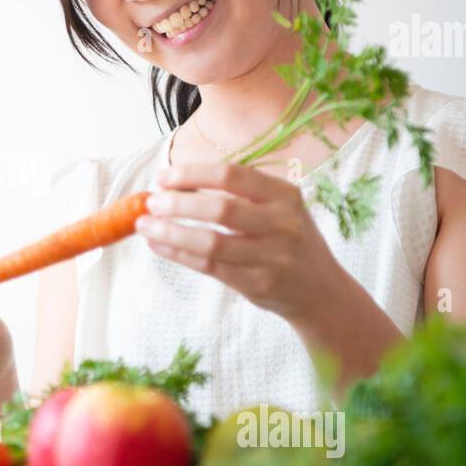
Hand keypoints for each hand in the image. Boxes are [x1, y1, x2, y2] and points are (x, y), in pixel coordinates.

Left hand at [135, 161, 348, 326]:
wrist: (321, 291)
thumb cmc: (289, 240)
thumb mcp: (278, 208)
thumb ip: (238, 195)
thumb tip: (175, 185)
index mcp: (284, 194)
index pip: (231, 176)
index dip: (192, 174)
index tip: (163, 177)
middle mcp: (283, 223)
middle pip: (220, 209)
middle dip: (178, 204)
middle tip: (151, 203)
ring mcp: (272, 257)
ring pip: (211, 243)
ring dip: (171, 233)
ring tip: (145, 226)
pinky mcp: (258, 284)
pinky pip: (210, 267)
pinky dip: (179, 254)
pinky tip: (159, 246)